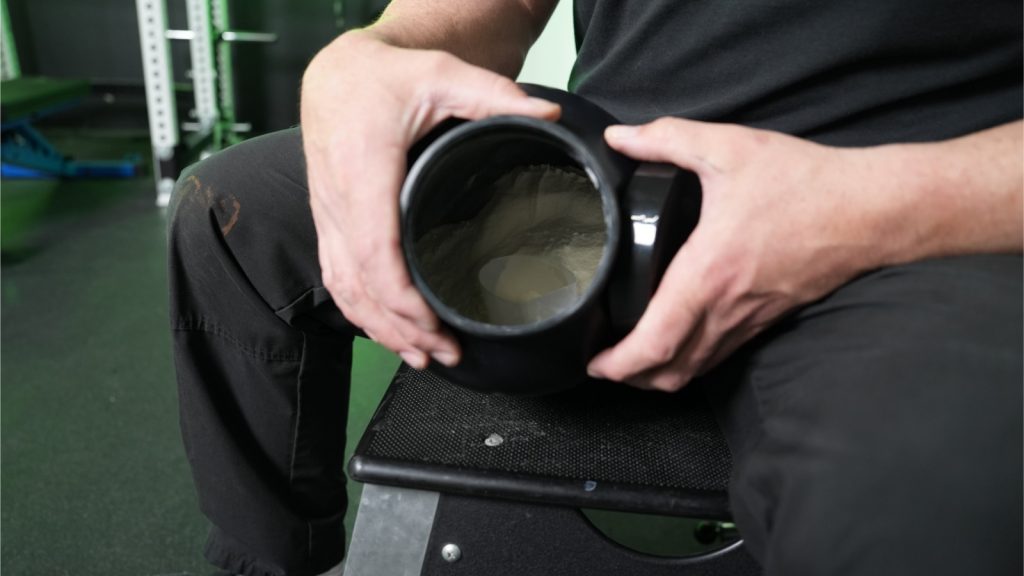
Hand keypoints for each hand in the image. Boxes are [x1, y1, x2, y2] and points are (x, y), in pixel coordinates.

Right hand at [301, 31, 559, 368]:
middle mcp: (338, 199)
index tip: (436, 324)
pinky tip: (386, 332)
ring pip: (345, 288)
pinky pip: (336, 277)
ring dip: (379, 328)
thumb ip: (496, 97)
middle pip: (362, 283)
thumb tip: (551, 116)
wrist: (337, 73)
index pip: (377, 250)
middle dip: (401, 328)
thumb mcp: (443, 75)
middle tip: (446, 353)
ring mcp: (327, 214)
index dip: (403, 298)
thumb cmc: (384, 77)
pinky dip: (360, 312)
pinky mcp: (327, 222)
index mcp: (365, 168)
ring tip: (422, 355)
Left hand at [587, 118, 884, 390]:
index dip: (619, 364)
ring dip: (660, 375)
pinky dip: (691, 360)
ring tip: (632, 359)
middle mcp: (726, 309)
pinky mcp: (768, 318)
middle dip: (631, 379)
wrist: (872, 210)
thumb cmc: (803, 182)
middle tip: (602, 364)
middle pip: (670, 371)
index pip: (655, 342)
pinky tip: (678, 340)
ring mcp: (750, 320)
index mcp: (707, 274)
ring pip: (696, 370)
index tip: (592, 364)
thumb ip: (668, 138)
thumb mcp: (729, 147)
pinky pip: (721, 355)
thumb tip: (619, 136)